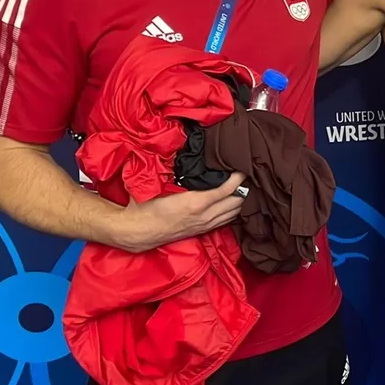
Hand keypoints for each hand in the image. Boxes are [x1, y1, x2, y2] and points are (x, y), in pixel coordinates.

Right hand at [119, 172, 245, 252]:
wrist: (136, 231)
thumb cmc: (144, 206)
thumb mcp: (157, 184)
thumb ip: (171, 170)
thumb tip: (181, 152)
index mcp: (196, 203)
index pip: (228, 189)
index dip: (239, 177)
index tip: (243, 165)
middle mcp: (205, 216)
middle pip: (238, 202)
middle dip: (245, 188)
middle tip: (247, 174)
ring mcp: (205, 225)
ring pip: (234, 214)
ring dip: (242, 201)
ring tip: (244, 186)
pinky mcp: (202, 230)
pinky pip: (226, 221)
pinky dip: (234, 211)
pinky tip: (234, 202)